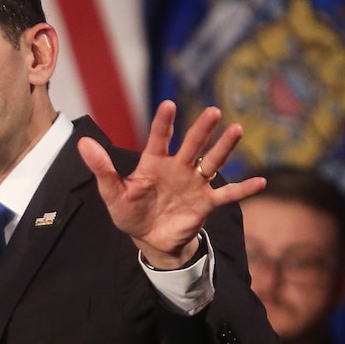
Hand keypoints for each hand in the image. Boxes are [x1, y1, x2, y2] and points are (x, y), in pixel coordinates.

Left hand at [77, 99, 264, 267]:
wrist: (149, 239)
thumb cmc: (129, 212)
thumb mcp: (112, 192)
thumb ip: (101, 168)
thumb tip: (83, 143)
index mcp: (154, 163)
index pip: (159, 138)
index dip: (164, 123)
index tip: (168, 104)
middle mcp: (177, 168)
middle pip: (192, 145)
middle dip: (202, 130)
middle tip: (213, 112)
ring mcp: (193, 184)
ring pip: (212, 163)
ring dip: (224, 148)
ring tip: (236, 130)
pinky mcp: (205, 203)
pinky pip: (227, 196)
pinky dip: (243, 190)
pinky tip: (261, 183)